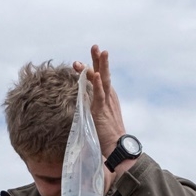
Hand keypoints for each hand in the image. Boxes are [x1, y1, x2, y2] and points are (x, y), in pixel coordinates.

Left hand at [75, 46, 128, 172]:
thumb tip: (77, 113)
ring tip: (98, 50)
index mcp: (108, 99)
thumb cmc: (107, 139)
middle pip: (102, 75)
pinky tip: (92, 72)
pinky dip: (96, 83)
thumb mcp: (97, 121)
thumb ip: (89, 114)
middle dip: (98, 60)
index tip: (81, 62)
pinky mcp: (103, 111)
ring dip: (99, 64)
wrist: (118, 149)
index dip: (91, 70)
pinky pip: (99, 94)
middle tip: (95, 46)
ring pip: (102, 79)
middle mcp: (108, 98)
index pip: (99, 80)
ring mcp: (106, 103)